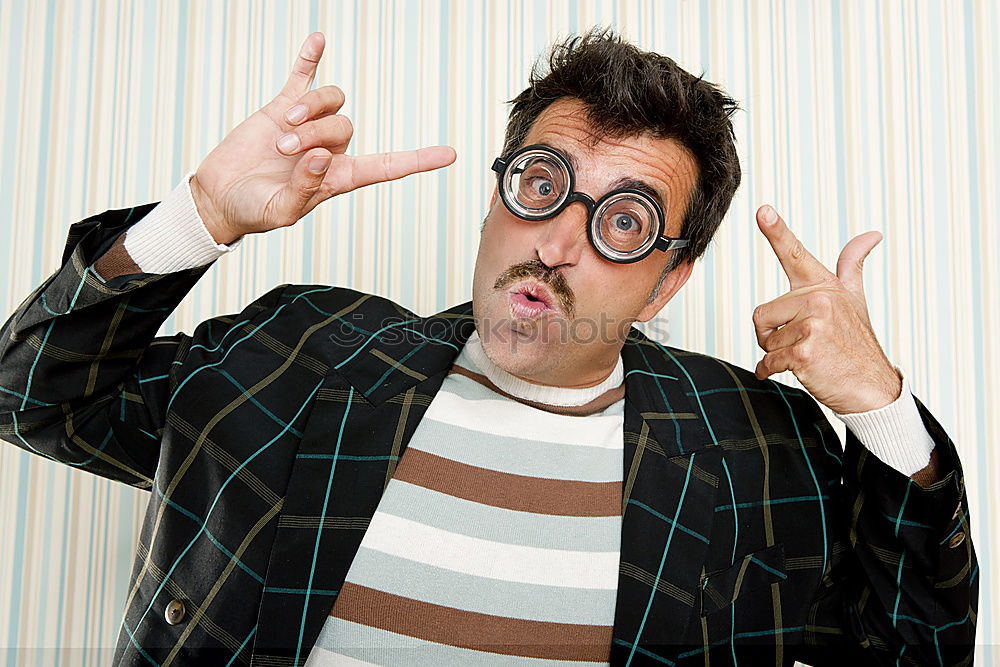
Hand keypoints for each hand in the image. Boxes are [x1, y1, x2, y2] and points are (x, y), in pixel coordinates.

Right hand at [189, 32, 455, 244]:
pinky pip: (302, 76)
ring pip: (331, 102)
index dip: (417, 160)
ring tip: (282, 131)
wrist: (221, 195)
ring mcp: (309, 126)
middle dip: (315, 133)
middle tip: (284, 150)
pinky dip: (310, 58)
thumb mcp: (282, 212)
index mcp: (338, 177)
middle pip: (345, 126)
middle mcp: (330, 150)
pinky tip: (317, 40)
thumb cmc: (255, 211)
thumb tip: (320, 157)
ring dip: (310, 110)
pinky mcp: (282, 108)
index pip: (388, 166)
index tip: (449, 154)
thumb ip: (305, 189)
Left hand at [752, 205, 901, 414]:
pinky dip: (772, 370)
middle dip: (772, 334)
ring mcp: (813, 325)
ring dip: (776, 353)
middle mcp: (819, 300)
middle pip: (761, 314)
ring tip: (807, 356)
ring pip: (764, 339)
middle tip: (803, 343)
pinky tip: (796, 371)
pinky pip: (768, 359)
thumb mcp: (855, 300)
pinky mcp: (804, 351)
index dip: (776, 231)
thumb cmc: (857, 343)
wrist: (872, 387)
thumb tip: (871, 235)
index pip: (795, 254)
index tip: (763, 210)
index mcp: (824, 286)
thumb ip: (852, 266)